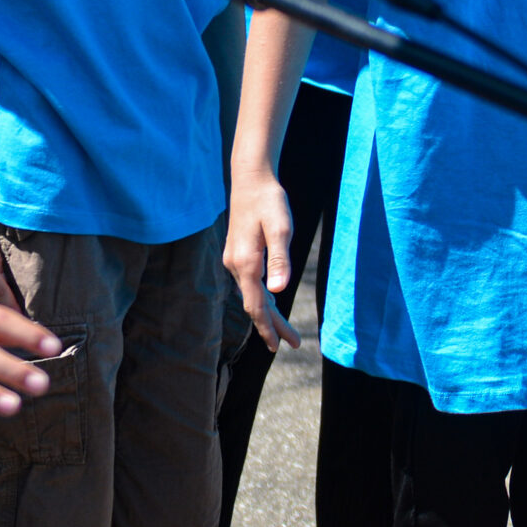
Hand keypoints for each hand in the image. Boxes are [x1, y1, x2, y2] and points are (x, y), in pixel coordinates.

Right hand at [223, 168, 301, 350]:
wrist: (251, 180)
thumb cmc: (269, 201)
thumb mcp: (280, 228)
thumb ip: (279, 259)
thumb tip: (278, 291)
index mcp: (245, 263)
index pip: (255, 305)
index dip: (266, 327)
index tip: (276, 346)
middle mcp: (235, 265)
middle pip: (254, 304)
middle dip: (272, 326)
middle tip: (291, 344)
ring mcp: (235, 261)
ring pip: (252, 295)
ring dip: (269, 314)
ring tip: (286, 333)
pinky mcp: (238, 255)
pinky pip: (251, 284)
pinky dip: (262, 298)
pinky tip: (272, 305)